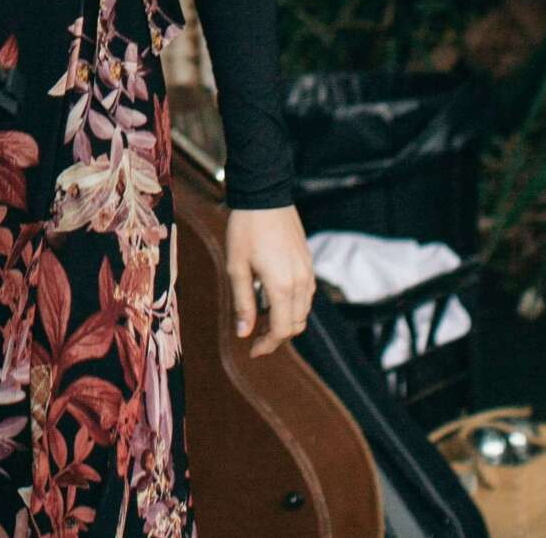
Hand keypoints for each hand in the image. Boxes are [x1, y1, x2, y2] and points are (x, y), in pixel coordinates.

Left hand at [226, 205, 315, 357]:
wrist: (265, 195)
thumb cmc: (245, 229)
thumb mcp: (237, 266)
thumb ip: (242, 302)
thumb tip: (244, 333)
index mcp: (282, 286)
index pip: (282, 330)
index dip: (267, 344)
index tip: (252, 350)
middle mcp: (301, 283)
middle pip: (296, 324)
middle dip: (276, 335)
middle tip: (254, 334)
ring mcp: (307, 272)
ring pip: (303, 311)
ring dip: (285, 320)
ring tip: (260, 316)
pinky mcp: (308, 263)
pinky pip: (305, 294)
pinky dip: (292, 304)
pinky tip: (272, 297)